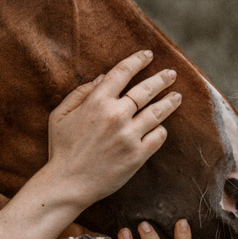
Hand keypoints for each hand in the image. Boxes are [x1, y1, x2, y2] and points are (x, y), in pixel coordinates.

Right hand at [42, 50, 181, 209]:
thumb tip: (103, 77)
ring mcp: (129, 135)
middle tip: (171, 74)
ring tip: (177, 97)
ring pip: (157, 112)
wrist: (68, 183)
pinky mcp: (137, 155)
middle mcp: (116, 115)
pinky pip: (158, 137)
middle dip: (161, 79)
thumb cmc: (61, 149)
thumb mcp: (60, 115)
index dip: (137, 60)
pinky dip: (161, 130)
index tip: (148, 55)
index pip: (123, 72)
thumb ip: (80, 92)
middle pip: (146, 90)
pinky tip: (162, 126)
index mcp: (97, 101)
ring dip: (170, 102)